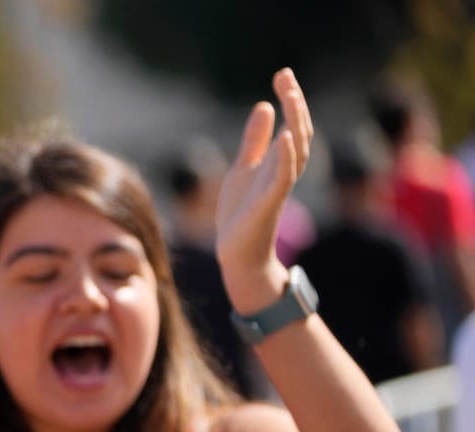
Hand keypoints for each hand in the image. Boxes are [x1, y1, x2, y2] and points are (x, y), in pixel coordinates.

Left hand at [216, 68, 311, 311]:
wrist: (237, 253)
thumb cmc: (242, 212)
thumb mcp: (244, 168)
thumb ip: (254, 140)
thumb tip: (263, 106)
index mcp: (278, 161)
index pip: (291, 123)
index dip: (290, 99)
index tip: (283, 74)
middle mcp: (284, 170)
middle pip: (298, 131)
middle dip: (294, 104)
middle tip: (285, 76)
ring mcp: (279, 186)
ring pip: (296, 150)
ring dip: (294, 122)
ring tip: (290, 97)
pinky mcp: (269, 202)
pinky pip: (284, 177)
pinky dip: (285, 155)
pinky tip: (283, 135)